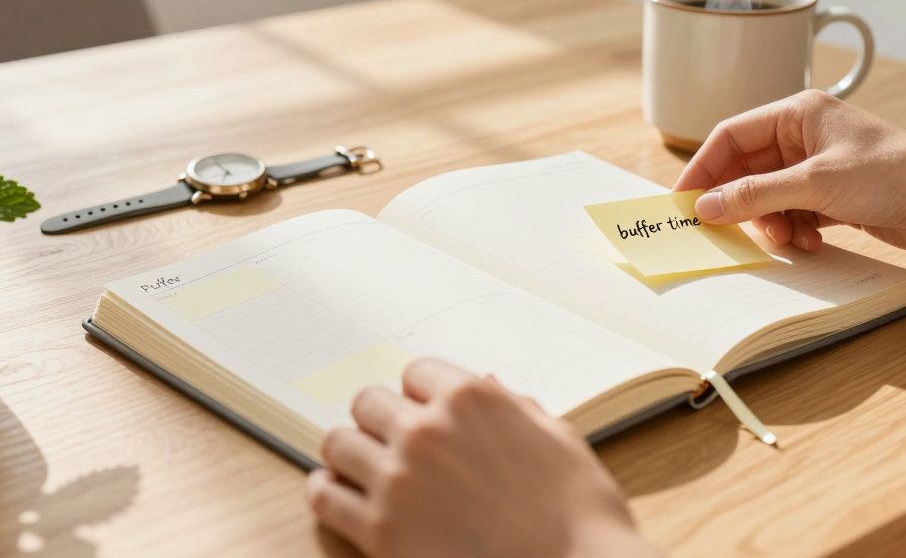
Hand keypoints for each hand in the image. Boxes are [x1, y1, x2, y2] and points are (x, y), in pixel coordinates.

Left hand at [306, 359, 659, 557]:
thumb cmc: (580, 514)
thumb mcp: (558, 440)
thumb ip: (516, 407)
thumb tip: (490, 385)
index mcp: (472, 398)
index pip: (416, 372)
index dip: (422, 395)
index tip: (424, 413)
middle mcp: (427, 430)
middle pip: (368, 402)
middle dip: (381, 420)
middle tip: (391, 442)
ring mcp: (398, 480)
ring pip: (338, 443)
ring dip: (351, 454)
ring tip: (363, 470)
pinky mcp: (379, 532)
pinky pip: (325, 497)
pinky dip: (327, 493)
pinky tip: (339, 496)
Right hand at [674, 90, 905, 280]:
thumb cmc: (896, 175)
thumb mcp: (815, 184)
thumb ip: (756, 194)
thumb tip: (707, 205)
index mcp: (798, 113)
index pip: (730, 135)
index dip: (703, 168)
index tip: (683, 202)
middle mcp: (806, 135)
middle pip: (747, 169)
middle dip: (741, 202)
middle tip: (728, 231)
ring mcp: (821, 167)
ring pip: (770, 196)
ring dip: (772, 222)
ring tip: (789, 239)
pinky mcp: (837, 195)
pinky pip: (795, 212)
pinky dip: (796, 229)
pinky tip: (813, 241)